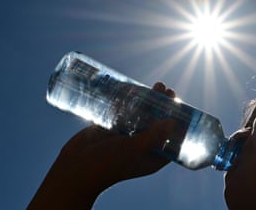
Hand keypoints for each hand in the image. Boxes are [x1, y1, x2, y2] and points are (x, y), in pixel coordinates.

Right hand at [28, 82, 176, 209]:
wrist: (73, 169)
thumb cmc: (105, 165)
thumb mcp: (133, 150)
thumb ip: (152, 137)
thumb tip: (173, 122)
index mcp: (152, 157)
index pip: (172, 140)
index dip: (179, 123)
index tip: (182, 106)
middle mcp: (142, 146)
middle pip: (158, 123)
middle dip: (164, 106)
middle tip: (167, 90)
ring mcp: (126, 136)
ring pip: (143, 115)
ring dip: (150, 100)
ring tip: (157, 85)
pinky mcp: (112, 128)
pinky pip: (126, 112)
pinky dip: (131, 101)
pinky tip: (135, 88)